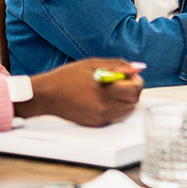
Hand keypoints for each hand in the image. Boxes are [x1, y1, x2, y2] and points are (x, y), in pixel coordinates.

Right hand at [21, 58, 142, 125]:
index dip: (137, 81)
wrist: (47, 95)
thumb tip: (139, 68)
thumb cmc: (67, 77)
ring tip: (110, 89)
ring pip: (126, 110)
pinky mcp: (96, 123)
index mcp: (104, 91)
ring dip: (124, 99)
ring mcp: (100, 117)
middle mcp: (104, 107)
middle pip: (133, 101)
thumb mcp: (93, 64)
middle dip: (132, 90)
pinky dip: (114, 106)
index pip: (135, 90)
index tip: (131, 76)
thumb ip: (118, 65)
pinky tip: (100, 97)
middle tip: (122, 81)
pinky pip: (114, 115)